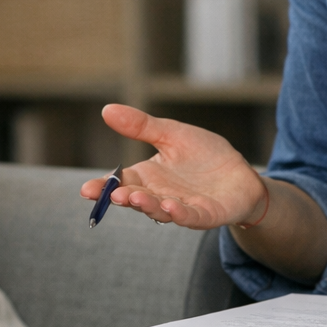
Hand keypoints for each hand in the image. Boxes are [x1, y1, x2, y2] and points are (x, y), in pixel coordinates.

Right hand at [80, 104, 265, 227]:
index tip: (87, 190)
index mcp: (148, 177)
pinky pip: (191, 217)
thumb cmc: (204, 156)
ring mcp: (182, 207)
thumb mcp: (171, 134)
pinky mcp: (206, 214)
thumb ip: (141, 126)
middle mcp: (160, 195)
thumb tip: (107, 110)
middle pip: (137, 199)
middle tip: (113, 195)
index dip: (103, 187)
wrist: (240, 174)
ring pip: (160, 210)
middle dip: (124, 198)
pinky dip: (179, 213)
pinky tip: (171, 206)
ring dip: (148, 206)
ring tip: (136, 197)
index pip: (121, 182)